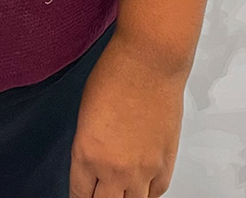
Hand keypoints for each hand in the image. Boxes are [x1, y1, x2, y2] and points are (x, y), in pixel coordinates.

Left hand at [70, 30, 188, 197]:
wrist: (150, 61)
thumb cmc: (116, 74)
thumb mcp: (85, 113)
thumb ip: (88, 146)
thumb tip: (93, 163)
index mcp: (86, 154)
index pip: (79, 194)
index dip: (79, 197)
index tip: (82, 195)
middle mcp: (114, 168)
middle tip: (99, 192)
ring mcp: (143, 170)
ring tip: (120, 190)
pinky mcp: (166, 163)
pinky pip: (156, 192)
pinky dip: (148, 192)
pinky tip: (142, 186)